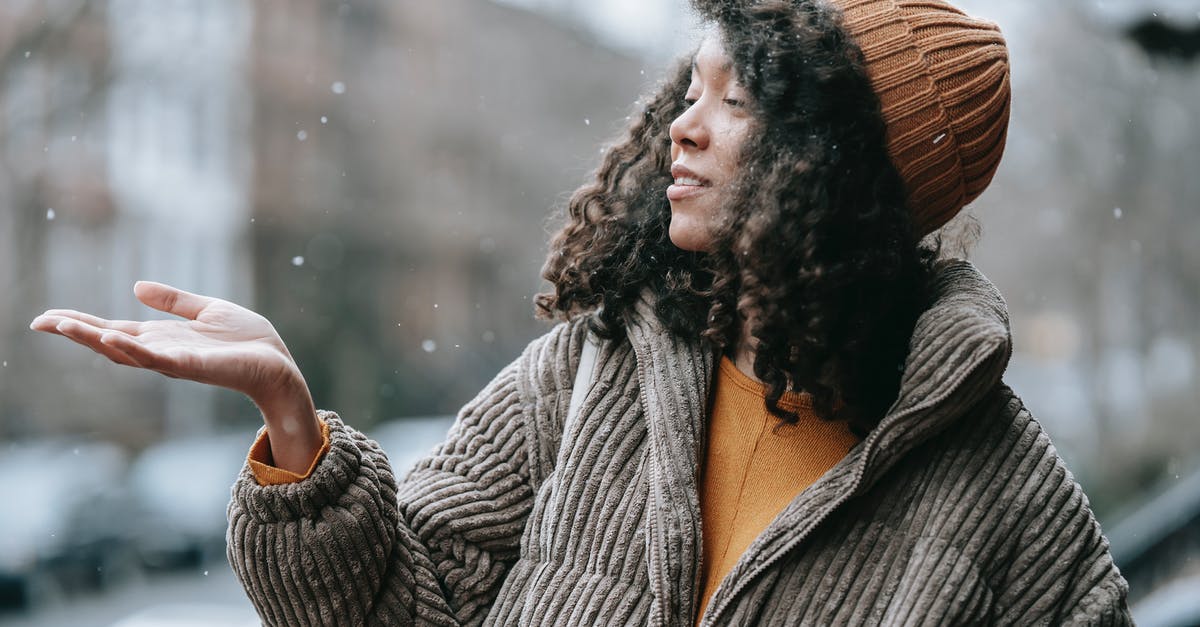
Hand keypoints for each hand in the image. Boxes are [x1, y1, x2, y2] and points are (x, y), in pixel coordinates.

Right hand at [31, 282, 322, 472]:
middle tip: (40, 321)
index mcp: (163, 338)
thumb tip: (135, 286)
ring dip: (94, 339)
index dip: (82, 323)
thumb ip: (174, 301)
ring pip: (125, 351)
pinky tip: (112, 339)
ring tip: (63, 325)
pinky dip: (134, 350)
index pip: (113, 330)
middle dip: (75, 332)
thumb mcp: (208, 310)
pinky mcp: (193, 367)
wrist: (279, 364)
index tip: (48, 316)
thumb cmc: (249, 342)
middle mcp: (162, 352)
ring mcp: (175, 362)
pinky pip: (158, 360)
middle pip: (109, 342)